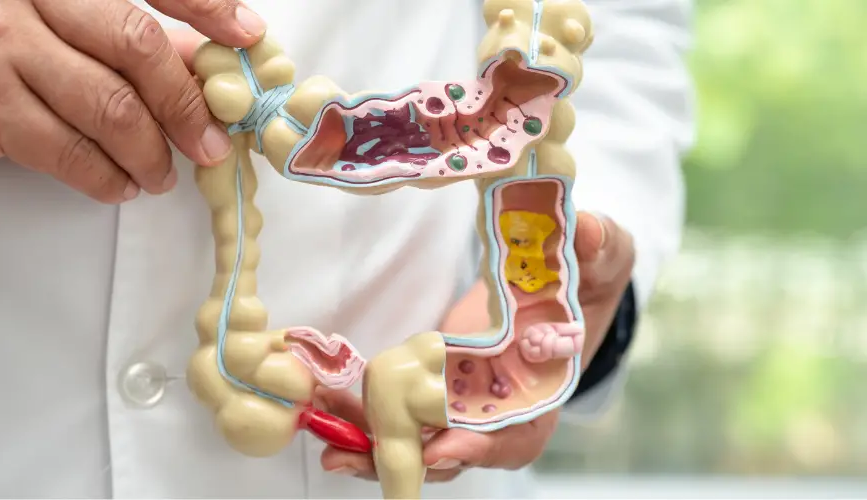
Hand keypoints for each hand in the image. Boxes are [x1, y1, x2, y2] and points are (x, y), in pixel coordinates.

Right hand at [0, 0, 265, 202]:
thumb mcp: (50, 30)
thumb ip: (121, 40)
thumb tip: (204, 63)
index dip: (204, 7)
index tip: (248, 37)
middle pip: (135, 45)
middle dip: (186, 103)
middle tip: (210, 144)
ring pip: (108, 106)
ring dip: (149, 152)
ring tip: (160, 174)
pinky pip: (69, 150)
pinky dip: (106, 177)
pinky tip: (118, 184)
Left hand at [318, 211, 634, 480]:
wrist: (562, 286)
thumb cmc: (587, 278)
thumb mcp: (605, 259)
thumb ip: (600, 246)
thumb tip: (586, 228)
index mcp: (546, 391)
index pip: (517, 434)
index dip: (481, 444)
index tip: (441, 446)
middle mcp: (503, 411)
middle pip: (456, 450)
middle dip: (408, 458)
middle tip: (359, 457)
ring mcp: (466, 404)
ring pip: (420, 441)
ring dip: (374, 448)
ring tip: (331, 449)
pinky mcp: (437, 388)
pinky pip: (401, 413)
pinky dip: (367, 418)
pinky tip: (330, 410)